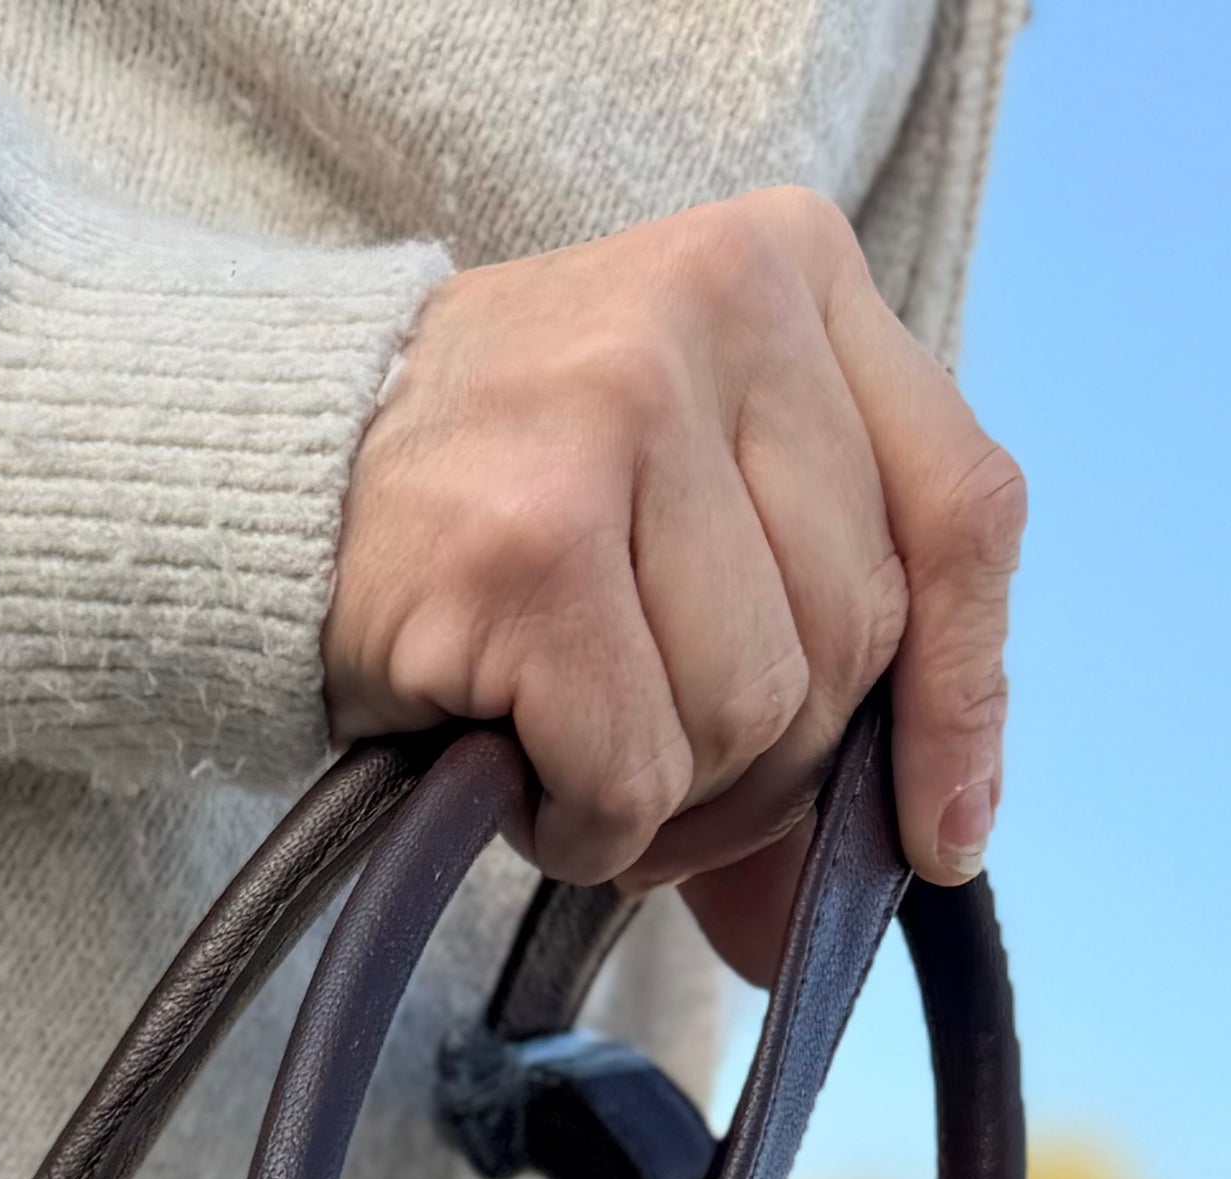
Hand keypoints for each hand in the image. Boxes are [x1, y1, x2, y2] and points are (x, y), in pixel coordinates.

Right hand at [324, 189, 1022, 971]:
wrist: (266, 482)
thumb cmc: (493, 507)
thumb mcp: (685, 502)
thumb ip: (818, 636)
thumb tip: (934, 858)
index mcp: (791, 268)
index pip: (960, 506)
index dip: (964, 696)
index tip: (942, 832)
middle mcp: (721, 306)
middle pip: (855, 638)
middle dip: (765, 766)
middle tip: (652, 774)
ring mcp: (621, 412)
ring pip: (754, 712)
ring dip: (662, 794)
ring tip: (563, 742)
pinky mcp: (531, 542)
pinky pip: (638, 768)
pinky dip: (586, 823)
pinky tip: (517, 774)